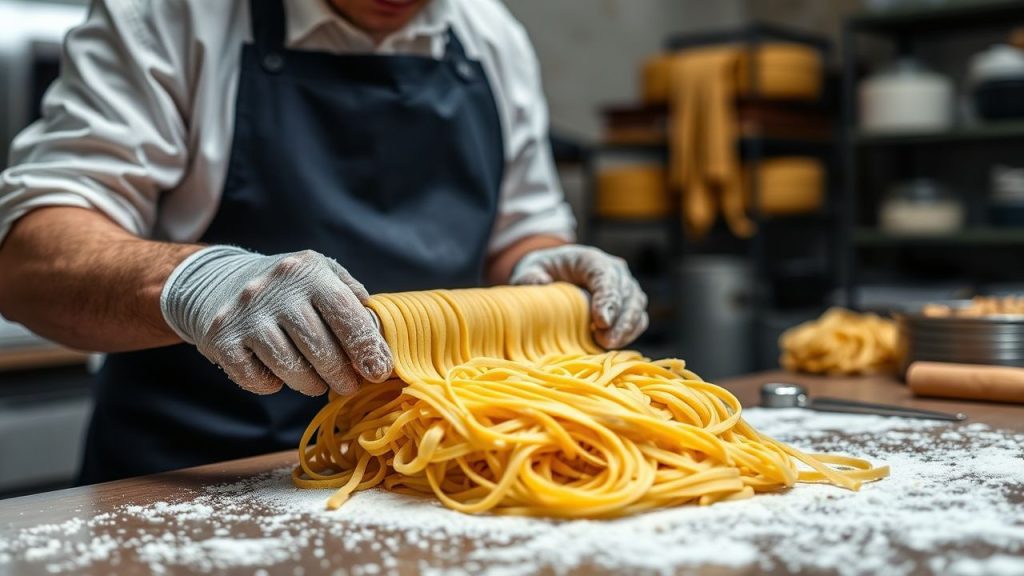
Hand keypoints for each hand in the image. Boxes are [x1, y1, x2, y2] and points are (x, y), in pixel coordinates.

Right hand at [161, 246, 391, 395]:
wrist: (217, 281)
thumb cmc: (287, 287)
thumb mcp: (322, 275)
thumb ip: (354, 301)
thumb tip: (380, 341)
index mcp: (307, 272)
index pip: (345, 313)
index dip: (366, 347)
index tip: (379, 371)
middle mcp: (275, 290)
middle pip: (320, 348)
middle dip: (341, 375)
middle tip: (348, 385)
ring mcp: (245, 315)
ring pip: (290, 368)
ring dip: (311, 384)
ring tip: (317, 381)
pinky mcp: (222, 339)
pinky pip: (258, 379)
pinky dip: (273, 384)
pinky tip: (278, 373)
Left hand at [510, 244, 648, 348]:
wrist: (556, 273)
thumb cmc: (544, 271)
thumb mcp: (531, 269)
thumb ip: (530, 276)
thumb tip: (539, 282)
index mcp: (590, 259)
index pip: (606, 276)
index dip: (607, 299)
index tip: (601, 322)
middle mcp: (614, 270)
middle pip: (627, 293)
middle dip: (620, 319)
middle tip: (605, 341)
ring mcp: (624, 286)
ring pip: (636, 306)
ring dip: (626, 328)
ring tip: (608, 345)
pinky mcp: (629, 304)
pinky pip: (638, 319)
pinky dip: (630, 333)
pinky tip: (614, 346)